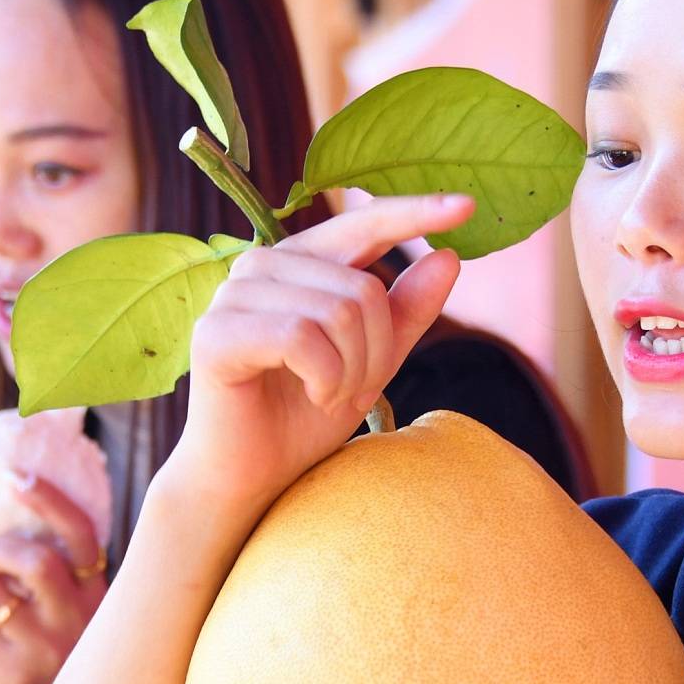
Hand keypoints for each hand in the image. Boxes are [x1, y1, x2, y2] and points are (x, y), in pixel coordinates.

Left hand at [0, 475, 108, 683]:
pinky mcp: (13, 673)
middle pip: (37, 562)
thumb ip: (61, 568)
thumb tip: (17, 499)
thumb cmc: (57, 651)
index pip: (80, 535)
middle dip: (2, 549)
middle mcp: (77, 618)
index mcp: (95, 592)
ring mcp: (46, 648)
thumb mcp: (75, 609)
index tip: (15, 476)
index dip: (49, 500)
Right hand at [163, 194, 472, 518]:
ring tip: (332, 396)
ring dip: (353, 371)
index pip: (362, 224)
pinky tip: (313, 396)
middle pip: (363, 289)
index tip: (467, 206)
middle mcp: (261, 266)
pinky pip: (302, 337)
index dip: (413, 213)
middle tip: (357, 392)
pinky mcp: (216, 333)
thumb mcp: (371, 363)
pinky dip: (325, 378)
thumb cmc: (303, 418)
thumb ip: (405, 313)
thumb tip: (448, 256)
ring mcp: (233, 295)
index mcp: (298, 264)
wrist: (248, 477)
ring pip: (338, 312)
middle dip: (378, 352)